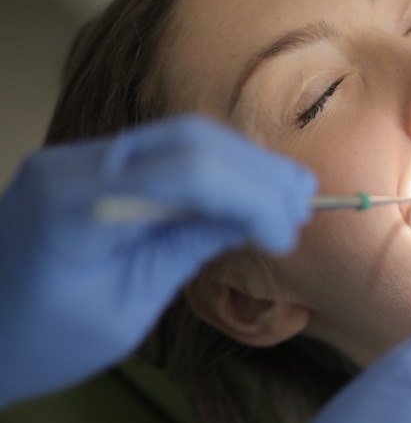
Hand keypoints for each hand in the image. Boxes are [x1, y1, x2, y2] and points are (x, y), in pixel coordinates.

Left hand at [0, 115, 315, 407]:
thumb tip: (252, 219)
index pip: (184, 172)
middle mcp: (75, 162)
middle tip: (305, 207)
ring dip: (245, 164)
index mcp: (72, 202)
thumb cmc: (40, 339)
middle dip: (256, 172)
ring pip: (182, 136)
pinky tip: (252, 188)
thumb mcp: (124, 310)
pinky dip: (217, 168)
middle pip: (188, 140)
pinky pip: (166, 151)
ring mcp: (82, 158)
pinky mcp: (94, 166)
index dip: (248, 196)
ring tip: (294, 194)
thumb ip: (184, 251)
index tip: (286, 236)